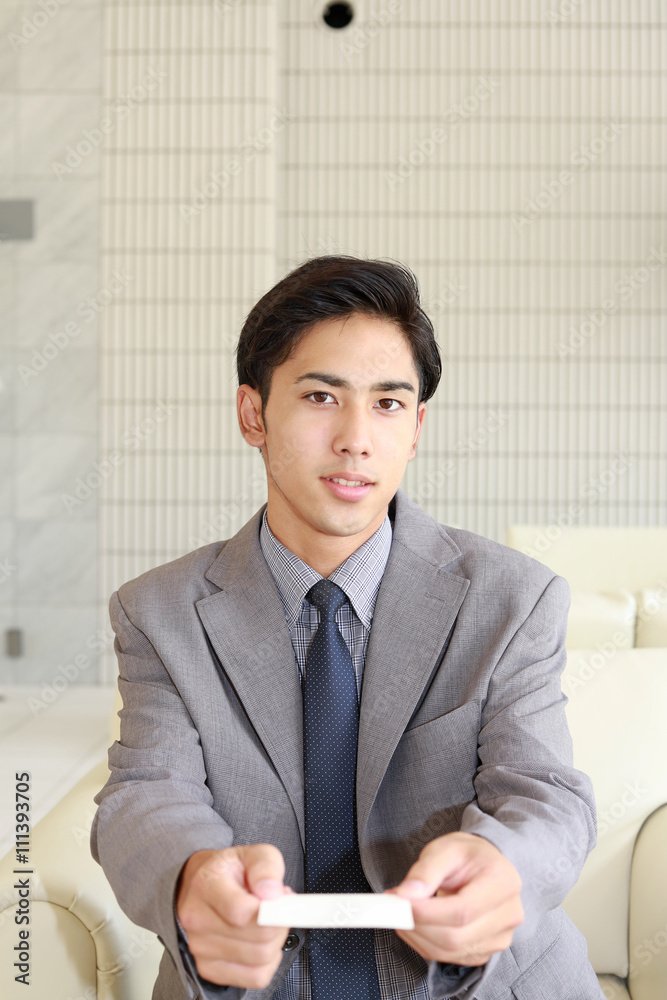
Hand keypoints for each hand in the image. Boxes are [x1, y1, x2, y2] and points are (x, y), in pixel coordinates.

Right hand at [176, 844, 295, 988]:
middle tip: (278, 909)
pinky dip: (267, 963)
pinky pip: (254, 977)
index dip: (270, 910)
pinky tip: (260, 942)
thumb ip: (266, 867)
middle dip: (279, 925)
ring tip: (268, 922)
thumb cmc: (230, 871)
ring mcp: (199, 947)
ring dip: (274, 942)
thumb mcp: (254, 854)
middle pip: (257, 940)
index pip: (241, 911)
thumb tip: (272, 893)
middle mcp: (196, 919)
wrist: (201, 886)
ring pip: (258, 961)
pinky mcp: (208, 968)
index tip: (281, 898)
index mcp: (205, 886)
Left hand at [383, 832, 523, 965]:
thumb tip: (406, 895)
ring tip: (402, 913)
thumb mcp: (445, 849)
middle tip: (393, 908)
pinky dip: (425, 944)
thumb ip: (426, 870)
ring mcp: (500, 938)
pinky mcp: (487, 951)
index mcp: (503, 882)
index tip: (399, 903)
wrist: (484, 865)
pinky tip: (416, 925)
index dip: (427, 913)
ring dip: (417, 936)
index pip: (462, 910)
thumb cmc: (466, 855)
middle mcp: (509, 914)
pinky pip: (450, 958)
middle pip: (456, 937)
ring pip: (450, 952)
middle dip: (417, 925)